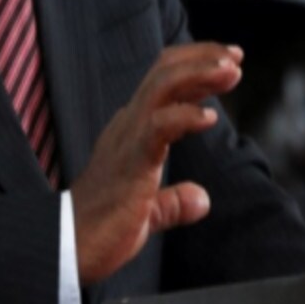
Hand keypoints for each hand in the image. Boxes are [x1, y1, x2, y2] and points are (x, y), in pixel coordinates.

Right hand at [70, 42, 243, 285]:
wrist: (67, 247)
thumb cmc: (101, 229)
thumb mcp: (146, 211)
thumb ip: (173, 201)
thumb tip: (201, 200)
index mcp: (132, 130)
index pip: (164, 81)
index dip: (196, 66)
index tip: (229, 63)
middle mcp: (129, 124)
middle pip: (165, 72)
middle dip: (204, 57)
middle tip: (237, 55)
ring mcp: (128, 139)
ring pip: (163, 86)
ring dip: (200, 73)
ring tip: (231, 70)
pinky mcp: (131, 160)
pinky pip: (159, 127)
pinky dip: (186, 116)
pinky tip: (210, 117)